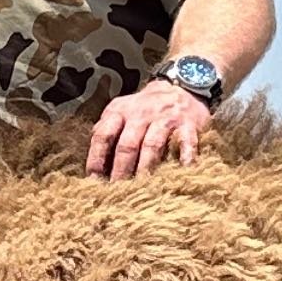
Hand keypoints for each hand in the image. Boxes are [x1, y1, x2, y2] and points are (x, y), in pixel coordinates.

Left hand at [87, 81, 213, 179]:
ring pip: (152, 146)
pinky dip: (185, 159)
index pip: (103, 135)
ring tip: (142, 189)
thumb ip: (107, 129)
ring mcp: (166, 119)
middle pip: (127, 144)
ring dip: (145, 169)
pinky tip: (180, 174)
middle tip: (118, 193)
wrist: (181, 87)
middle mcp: (142, 113)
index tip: (94, 180)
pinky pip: (185, 144)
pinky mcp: (188, 125)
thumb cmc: (146, 107)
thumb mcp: (122, 111)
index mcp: (121, 111)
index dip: (96, 158)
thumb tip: (93, 159)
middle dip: (121, 170)